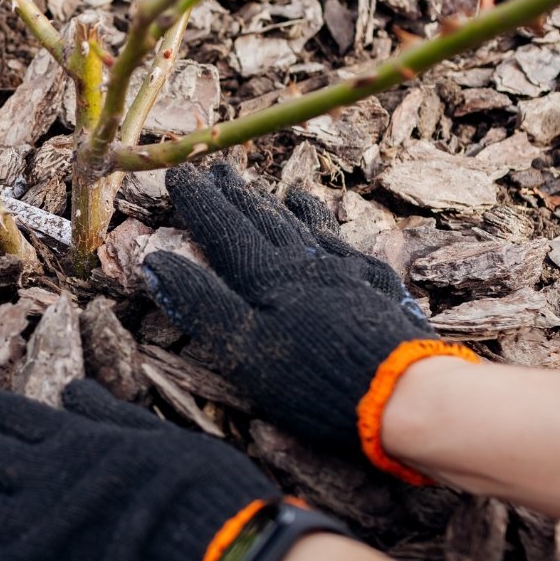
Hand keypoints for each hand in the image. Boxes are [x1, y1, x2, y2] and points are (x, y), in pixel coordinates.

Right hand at [140, 162, 477, 483]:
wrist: (403, 393)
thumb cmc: (313, 379)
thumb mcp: (242, 350)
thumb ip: (200, 303)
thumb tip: (157, 261)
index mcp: (267, 277)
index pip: (223, 228)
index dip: (198, 201)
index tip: (178, 173)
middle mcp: (305, 262)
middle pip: (262, 218)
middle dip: (234, 193)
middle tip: (216, 167)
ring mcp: (345, 270)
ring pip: (302, 226)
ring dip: (277, 204)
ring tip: (266, 187)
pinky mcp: (376, 285)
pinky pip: (341, 240)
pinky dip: (322, 223)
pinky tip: (322, 220)